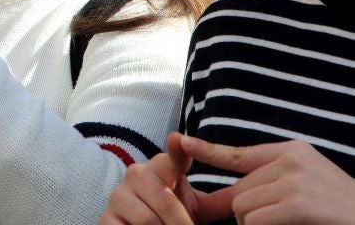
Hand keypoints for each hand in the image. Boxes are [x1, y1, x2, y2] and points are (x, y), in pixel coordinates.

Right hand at [100, 132, 233, 224]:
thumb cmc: (173, 216)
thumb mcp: (196, 207)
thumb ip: (218, 199)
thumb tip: (250, 192)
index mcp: (159, 168)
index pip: (170, 158)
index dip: (175, 151)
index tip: (178, 140)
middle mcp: (135, 175)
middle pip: (163, 198)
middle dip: (181, 222)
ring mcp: (118, 196)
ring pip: (146, 219)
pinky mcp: (106, 217)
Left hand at [181, 135, 354, 224]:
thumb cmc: (341, 211)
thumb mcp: (308, 184)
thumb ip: (273, 181)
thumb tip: (234, 199)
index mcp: (293, 152)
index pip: (240, 153)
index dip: (207, 150)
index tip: (182, 141)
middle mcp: (291, 160)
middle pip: (240, 193)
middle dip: (250, 217)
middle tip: (281, 222)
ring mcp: (295, 180)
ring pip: (244, 209)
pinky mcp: (298, 203)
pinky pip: (257, 222)